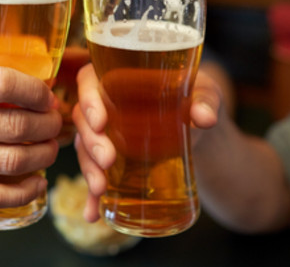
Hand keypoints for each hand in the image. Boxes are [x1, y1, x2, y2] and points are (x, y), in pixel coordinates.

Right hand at [0, 58, 61, 210]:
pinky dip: (23, 192)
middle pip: (14, 126)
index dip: (36, 90)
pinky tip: (38, 181)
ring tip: (51, 145)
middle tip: (56, 120)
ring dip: (43, 155)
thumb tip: (31, 63)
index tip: (48, 94)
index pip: (2, 84)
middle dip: (47, 124)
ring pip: (10, 161)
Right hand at [73, 64, 221, 221]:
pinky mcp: (111, 160)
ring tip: (100, 188)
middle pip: (83, 118)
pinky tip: (93, 214)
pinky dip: (93, 197)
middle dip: (91, 142)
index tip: (101, 121)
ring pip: (85, 148)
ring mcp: (106, 134)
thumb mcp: (206, 93)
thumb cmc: (197, 99)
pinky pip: (96, 175)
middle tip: (108, 159)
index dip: (88, 99)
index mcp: (119, 77)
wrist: (201, 129)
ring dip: (88, 169)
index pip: (89, 80)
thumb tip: (205, 117)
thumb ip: (206, 101)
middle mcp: (105, 104)